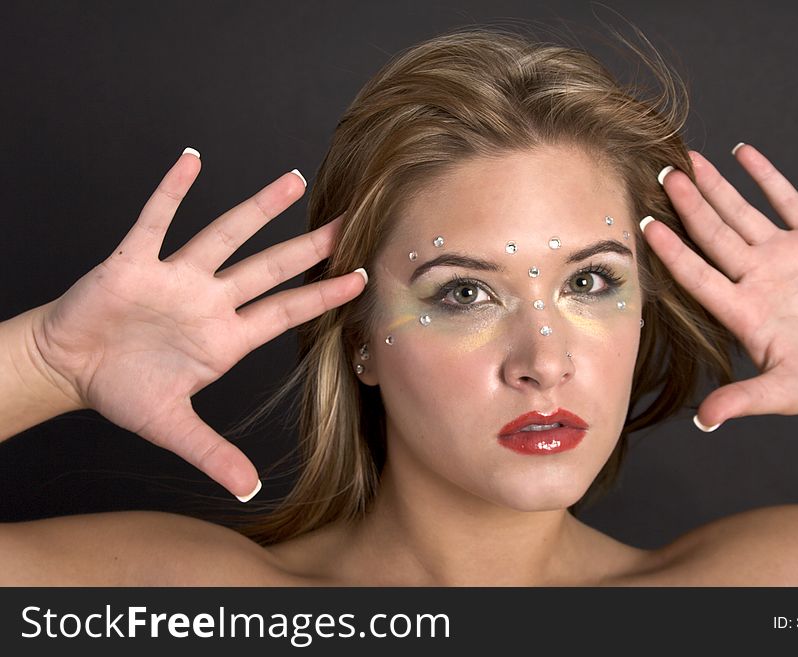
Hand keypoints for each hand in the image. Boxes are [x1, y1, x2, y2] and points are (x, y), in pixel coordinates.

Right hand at [29, 150, 365, 498]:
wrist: (69, 368)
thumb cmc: (123, 390)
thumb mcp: (173, 428)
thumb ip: (213, 454)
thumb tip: (247, 491)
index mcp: (225, 337)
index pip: (285, 312)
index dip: (323, 297)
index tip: (361, 278)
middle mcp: (209, 300)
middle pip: (269, 267)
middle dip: (308, 248)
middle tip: (349, 221)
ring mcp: (176, 278)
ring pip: (225, 235)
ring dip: (257, 209)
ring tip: (294, 181)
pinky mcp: (134, 262)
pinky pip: (155, 220)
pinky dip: (171, 192)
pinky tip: (191, 160)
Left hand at [643, 144, 797, 427]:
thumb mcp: (785, 392)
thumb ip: (744, 401)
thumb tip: (703, 422)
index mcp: (742, 309)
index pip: (697, 274)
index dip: (673, 251)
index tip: (646, 226)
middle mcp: (754, 277)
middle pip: (713, 234)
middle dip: (689, 205)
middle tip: (662, 175)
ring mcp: (783, 255)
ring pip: (741, 212)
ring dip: (716, 186)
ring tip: (689, 160)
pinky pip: (787, 199)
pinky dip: (766, 175)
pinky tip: (743, 152)